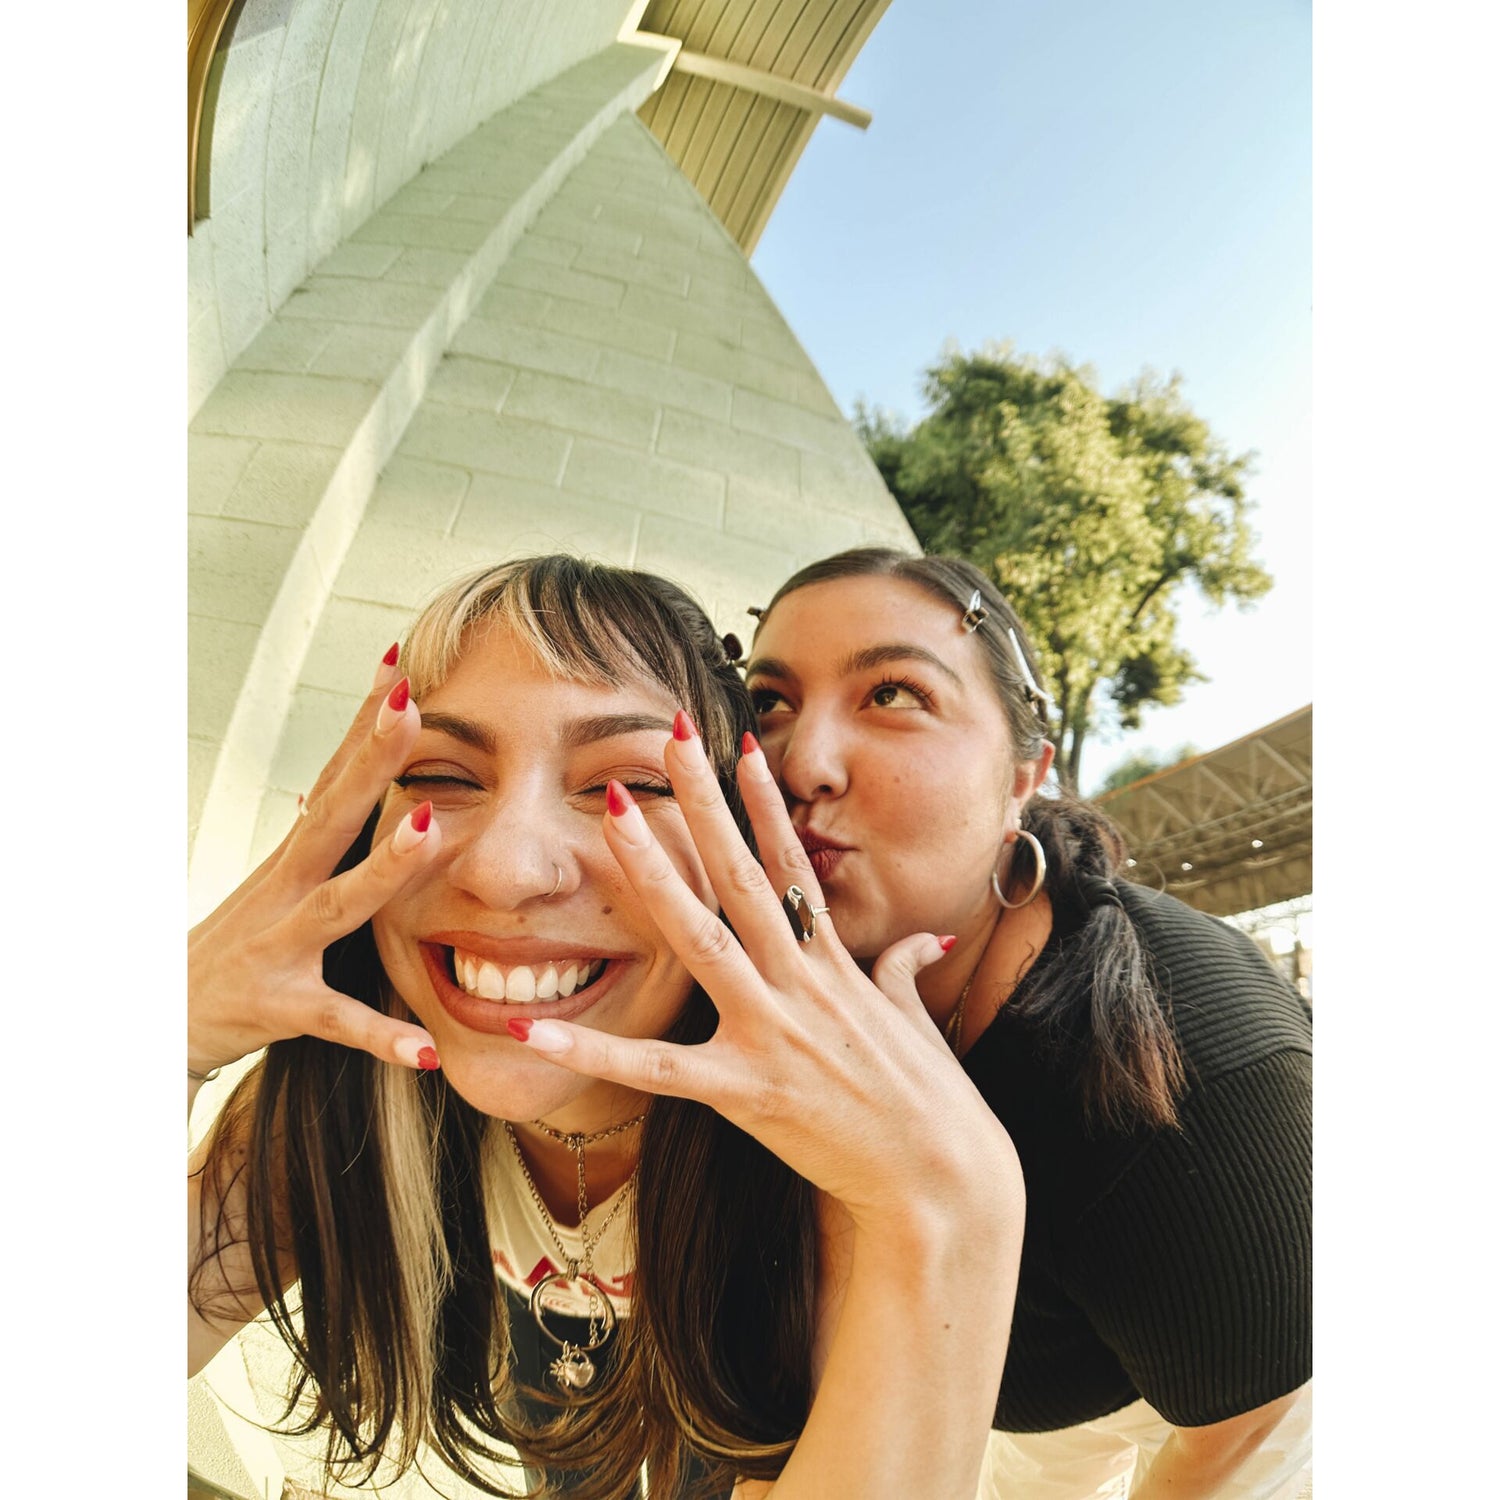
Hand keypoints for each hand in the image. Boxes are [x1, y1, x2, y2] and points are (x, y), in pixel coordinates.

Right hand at [188, 654, 443, 1077]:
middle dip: (372, 761)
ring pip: (338, 905)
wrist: (161, 1016)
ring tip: (431, 828)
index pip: (333, 778)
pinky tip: (428, 1050)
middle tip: (410, 706)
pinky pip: (337, 1022)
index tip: (399, 666)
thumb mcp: (282, 878)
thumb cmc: (241, 942)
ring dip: (384, 868)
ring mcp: (281, 945)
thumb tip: (360, 766)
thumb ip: (327, 829)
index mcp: (295, 858)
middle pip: (332, 816)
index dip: (363, 725)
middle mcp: (285, 889)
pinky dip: (381, 1036)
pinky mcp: (280, 1006)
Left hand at [511, 716, 1017, 1226]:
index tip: (741, 746)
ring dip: (655, 873)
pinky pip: (656, 1069)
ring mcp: (771, 1031)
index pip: (792, 865)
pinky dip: (595, 1053)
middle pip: (741, 875)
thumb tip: (928, 941)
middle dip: (704, 802)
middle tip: (669, 737)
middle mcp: (799, 982)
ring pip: (701, 936)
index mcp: (834, 965)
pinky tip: (536, 1031)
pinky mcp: (745, 1090)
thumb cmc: (935, 1103)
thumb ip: (904, 970)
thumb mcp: (917, 1022)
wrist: (941, 1181)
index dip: (763, 804)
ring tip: (614, 817)